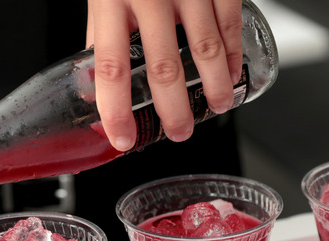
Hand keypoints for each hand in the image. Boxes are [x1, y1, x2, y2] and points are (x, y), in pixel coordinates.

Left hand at [86, 0, 242, 148]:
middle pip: (163, 67)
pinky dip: (233, 55)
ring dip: (213, 86)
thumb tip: (94, 83)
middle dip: (173, 110)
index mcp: (111, 3)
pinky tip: (231, 74)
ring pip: (205, 49)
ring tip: (216, 107)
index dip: (117, 110)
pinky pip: (229, 23)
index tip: (123, 138)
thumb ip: (101, 34)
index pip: (111, 68)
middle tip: (179, 132)